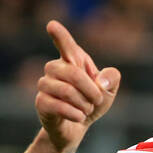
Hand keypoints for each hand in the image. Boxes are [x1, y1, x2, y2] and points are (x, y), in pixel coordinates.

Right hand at [36, 20, 120, 152]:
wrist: (76, 127)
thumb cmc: (91, 103)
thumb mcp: (108, 91)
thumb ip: (112, 78)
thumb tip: (100, 82)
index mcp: (72, 60)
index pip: (66, 44)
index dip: (60, 35)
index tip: (51, 25)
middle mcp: (55, 68)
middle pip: (73, 73)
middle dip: (91, 90)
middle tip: (96, 101)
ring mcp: (45, 84)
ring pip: (66, 91)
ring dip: (83, 104)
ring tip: (86, 110)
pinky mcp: (41, 102)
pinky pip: (58, 106)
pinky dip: (75, 114)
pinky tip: (79, 117)